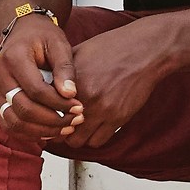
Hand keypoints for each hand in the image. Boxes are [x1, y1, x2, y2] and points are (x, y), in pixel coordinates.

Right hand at [0, 12, 81, 141]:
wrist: (23, 33)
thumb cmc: (43, 38)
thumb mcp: (59, 44)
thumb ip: (65, 68)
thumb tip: (70, 94)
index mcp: (13, 59)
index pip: (35, 90)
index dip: (59, 103)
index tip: (80, 107)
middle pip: (23, 109)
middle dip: (53, 119)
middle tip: (76, 120)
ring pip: (14, 122)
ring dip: (42, 130)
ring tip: (67, 128)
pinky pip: (9, 125)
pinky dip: (30, 132)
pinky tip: (52, 131)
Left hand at [54, 19, 175, 148]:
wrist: (145, 51)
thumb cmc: (114, 47)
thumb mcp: (79, 52)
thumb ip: (60, 70)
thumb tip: (45, 81)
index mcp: (70, 84)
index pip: (46, 111)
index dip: (45, 115)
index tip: (49, 115)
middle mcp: (84, 100)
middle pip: (59, 130)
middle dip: (59, 130)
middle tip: (62, 125)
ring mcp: (102, 111)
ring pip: (78, 141)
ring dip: (76, 136)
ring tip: (79, 128)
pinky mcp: (118, 118)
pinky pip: (98, 141)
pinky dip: (94, 137)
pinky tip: (96, 127)